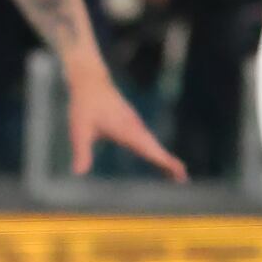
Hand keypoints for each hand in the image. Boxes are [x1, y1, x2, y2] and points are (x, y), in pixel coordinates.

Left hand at [70, 72, 186, 179]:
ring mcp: (135, 124)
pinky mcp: (132, 122)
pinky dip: (155, 150)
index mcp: (127, 131)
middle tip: (182, 180)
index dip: (166, 162)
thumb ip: (81, 152)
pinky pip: (147, 139)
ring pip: (153, 144)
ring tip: (174, 173)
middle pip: (157, 149)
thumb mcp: (79, 129)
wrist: (91, 81)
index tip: (180, 173)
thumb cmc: (84, 105)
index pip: (151, 150)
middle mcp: (135, 128)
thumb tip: (78, 173)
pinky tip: (154, 156)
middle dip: (171, 164)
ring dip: (164, 158)